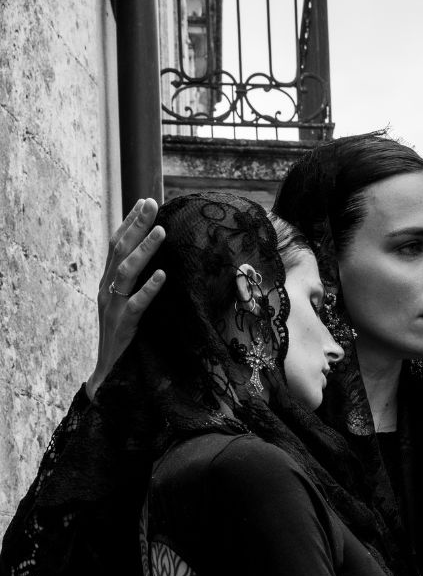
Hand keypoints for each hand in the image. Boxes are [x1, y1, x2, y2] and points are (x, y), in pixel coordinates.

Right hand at [86, 198, 166, 400]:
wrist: (109, 374)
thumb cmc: (124, 339)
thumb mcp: (127, 305)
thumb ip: (136, 285)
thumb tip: (160, 264)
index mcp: (108, 283)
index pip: (116, 245)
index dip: (129, 222)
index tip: (145, 201)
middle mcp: (107, 290)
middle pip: (120, 250)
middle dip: (136, 225)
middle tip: (153, 203)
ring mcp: (112, 307)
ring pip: (127, 271)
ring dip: (144, 249)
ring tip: (162, 231)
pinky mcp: (123, 326)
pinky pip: (136, 304)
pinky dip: (149, 288)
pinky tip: (163, 275)